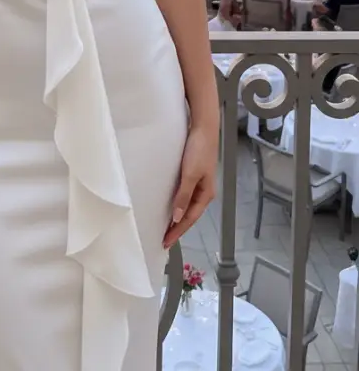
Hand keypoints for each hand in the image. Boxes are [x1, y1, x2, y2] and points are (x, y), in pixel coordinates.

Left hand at [164, 124, 217, 248]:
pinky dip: (178, 204)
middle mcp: (203, 191)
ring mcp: (199, 183)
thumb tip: (177, 218)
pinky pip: (185, 195)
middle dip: (178, 228)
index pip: (189, 219)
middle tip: (163, 239)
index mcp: (206, 194)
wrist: (203, 128)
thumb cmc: (198, 150)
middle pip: (189, 215)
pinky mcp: (193, 174)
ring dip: (177, 217)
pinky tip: (170, 205)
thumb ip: (183, 196)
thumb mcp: (189, 175)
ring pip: (187, 205)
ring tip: (165, 227)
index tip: (165, 242)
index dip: (178, 231)